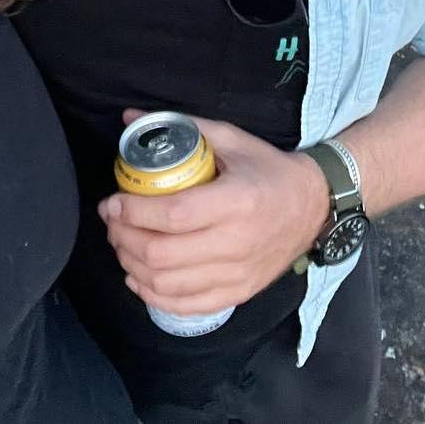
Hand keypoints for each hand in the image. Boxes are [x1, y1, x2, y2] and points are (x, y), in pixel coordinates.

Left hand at [99, 112, 331, 316]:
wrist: (313, 205)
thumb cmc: (268, 169)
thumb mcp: (231, 139)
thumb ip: (183, 128)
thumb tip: (130, 118)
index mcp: (237, 200)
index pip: (173, 215)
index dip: (133, 212)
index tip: (112, 202)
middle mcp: (237, 242)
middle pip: (162, 254)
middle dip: (124, 238)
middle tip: (112, 221)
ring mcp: (238, 274)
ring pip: (167, 283)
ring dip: (132, 265)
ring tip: (121, 243)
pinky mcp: (238, 293)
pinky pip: (185, 306)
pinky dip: (153, 295)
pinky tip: (138, 276)